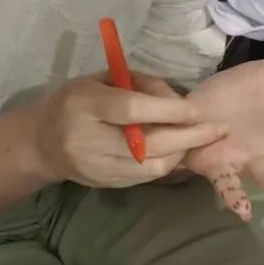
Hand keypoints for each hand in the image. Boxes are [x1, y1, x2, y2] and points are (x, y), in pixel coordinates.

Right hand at [32, 74, 226, 188]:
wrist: (44, 141)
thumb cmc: (80, 101)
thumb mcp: (104, 80)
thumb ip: (141, 85)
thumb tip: (180, 99)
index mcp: (84, 105)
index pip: (131, 110)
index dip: (168, 110)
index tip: (197, 109)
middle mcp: (88, 140)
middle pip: (149, 144)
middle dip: (190, 137)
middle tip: (219, 129)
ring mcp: (96, 167)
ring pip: (153, 166)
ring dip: (183, 152)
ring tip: (202, 139)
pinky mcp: (106, 184)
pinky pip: (147, 176)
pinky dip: (169, 163)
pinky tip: (181, 151)